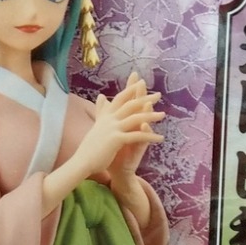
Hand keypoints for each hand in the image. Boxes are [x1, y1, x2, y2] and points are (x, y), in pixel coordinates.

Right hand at [41, 72, 163, 220]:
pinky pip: (137, 136)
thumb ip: (101, 111)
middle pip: (129, 104)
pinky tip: (160, 138)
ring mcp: (112, 128)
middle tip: (158, 95)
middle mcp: (109, 119)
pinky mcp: (116, 140)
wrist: (82, 162)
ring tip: (163, 115)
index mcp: (105, 116)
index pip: (119, 98)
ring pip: (135, 118)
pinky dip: (150, 136)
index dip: (130, 89)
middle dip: (145, 98)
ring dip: (151, 116)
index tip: (140, 82)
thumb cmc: (90, 147)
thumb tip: (101, 96)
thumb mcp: (96, 125)